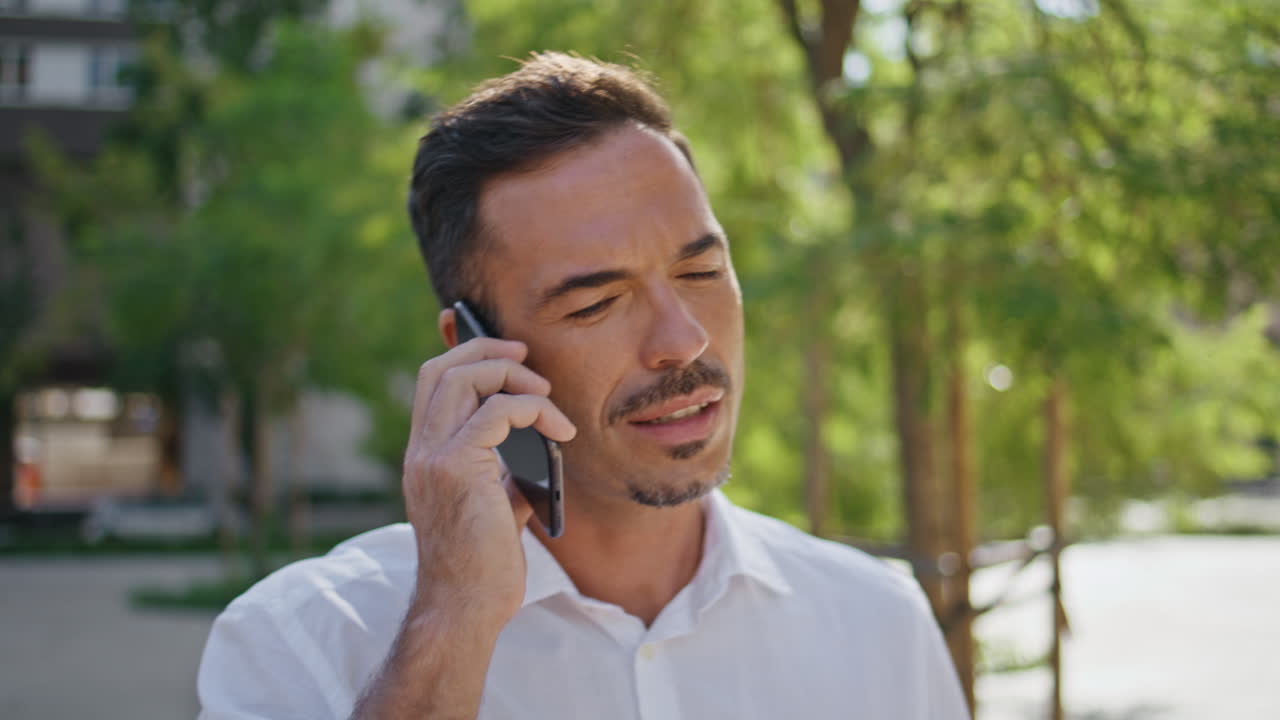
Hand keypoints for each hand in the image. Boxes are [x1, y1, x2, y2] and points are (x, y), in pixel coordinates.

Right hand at [402, 337, 575, 622]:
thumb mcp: (495, 506)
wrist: (465, 608)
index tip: (511, 356)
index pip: (433, 383)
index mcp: (425, 456)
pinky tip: (561, 432)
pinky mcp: (457, 468)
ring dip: (513, 375)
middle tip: (529, 357)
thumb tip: (541, 444)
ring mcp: (433, 458)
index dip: (469, 356)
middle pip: (442, 368)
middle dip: (488, 350)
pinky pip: (498, 411)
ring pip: (463, 378)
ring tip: (546, 395)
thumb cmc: (483, 567)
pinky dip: (534, 409)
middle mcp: (421, 451)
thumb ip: (506, 471)